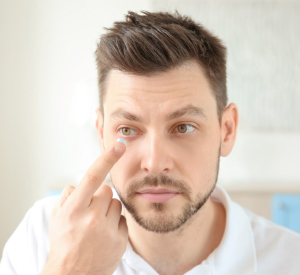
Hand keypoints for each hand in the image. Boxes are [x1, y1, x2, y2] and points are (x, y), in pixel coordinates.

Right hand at [41, 140, 126, 274]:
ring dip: (108, 210)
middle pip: (107, 191)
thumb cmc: (64, 243)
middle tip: (91, 212)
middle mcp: (92, 218)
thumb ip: (69, 196)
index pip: (92, 176)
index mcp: (74, 209)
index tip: (119, 145)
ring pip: (116, 204)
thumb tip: (81, 184)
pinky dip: (114, 223)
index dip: (106, 158)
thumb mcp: (57, 217)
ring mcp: (108, 229)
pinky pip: (122, 219)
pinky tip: (104, 234)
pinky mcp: (120, 239)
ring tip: (96, 225)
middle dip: (100, 197)